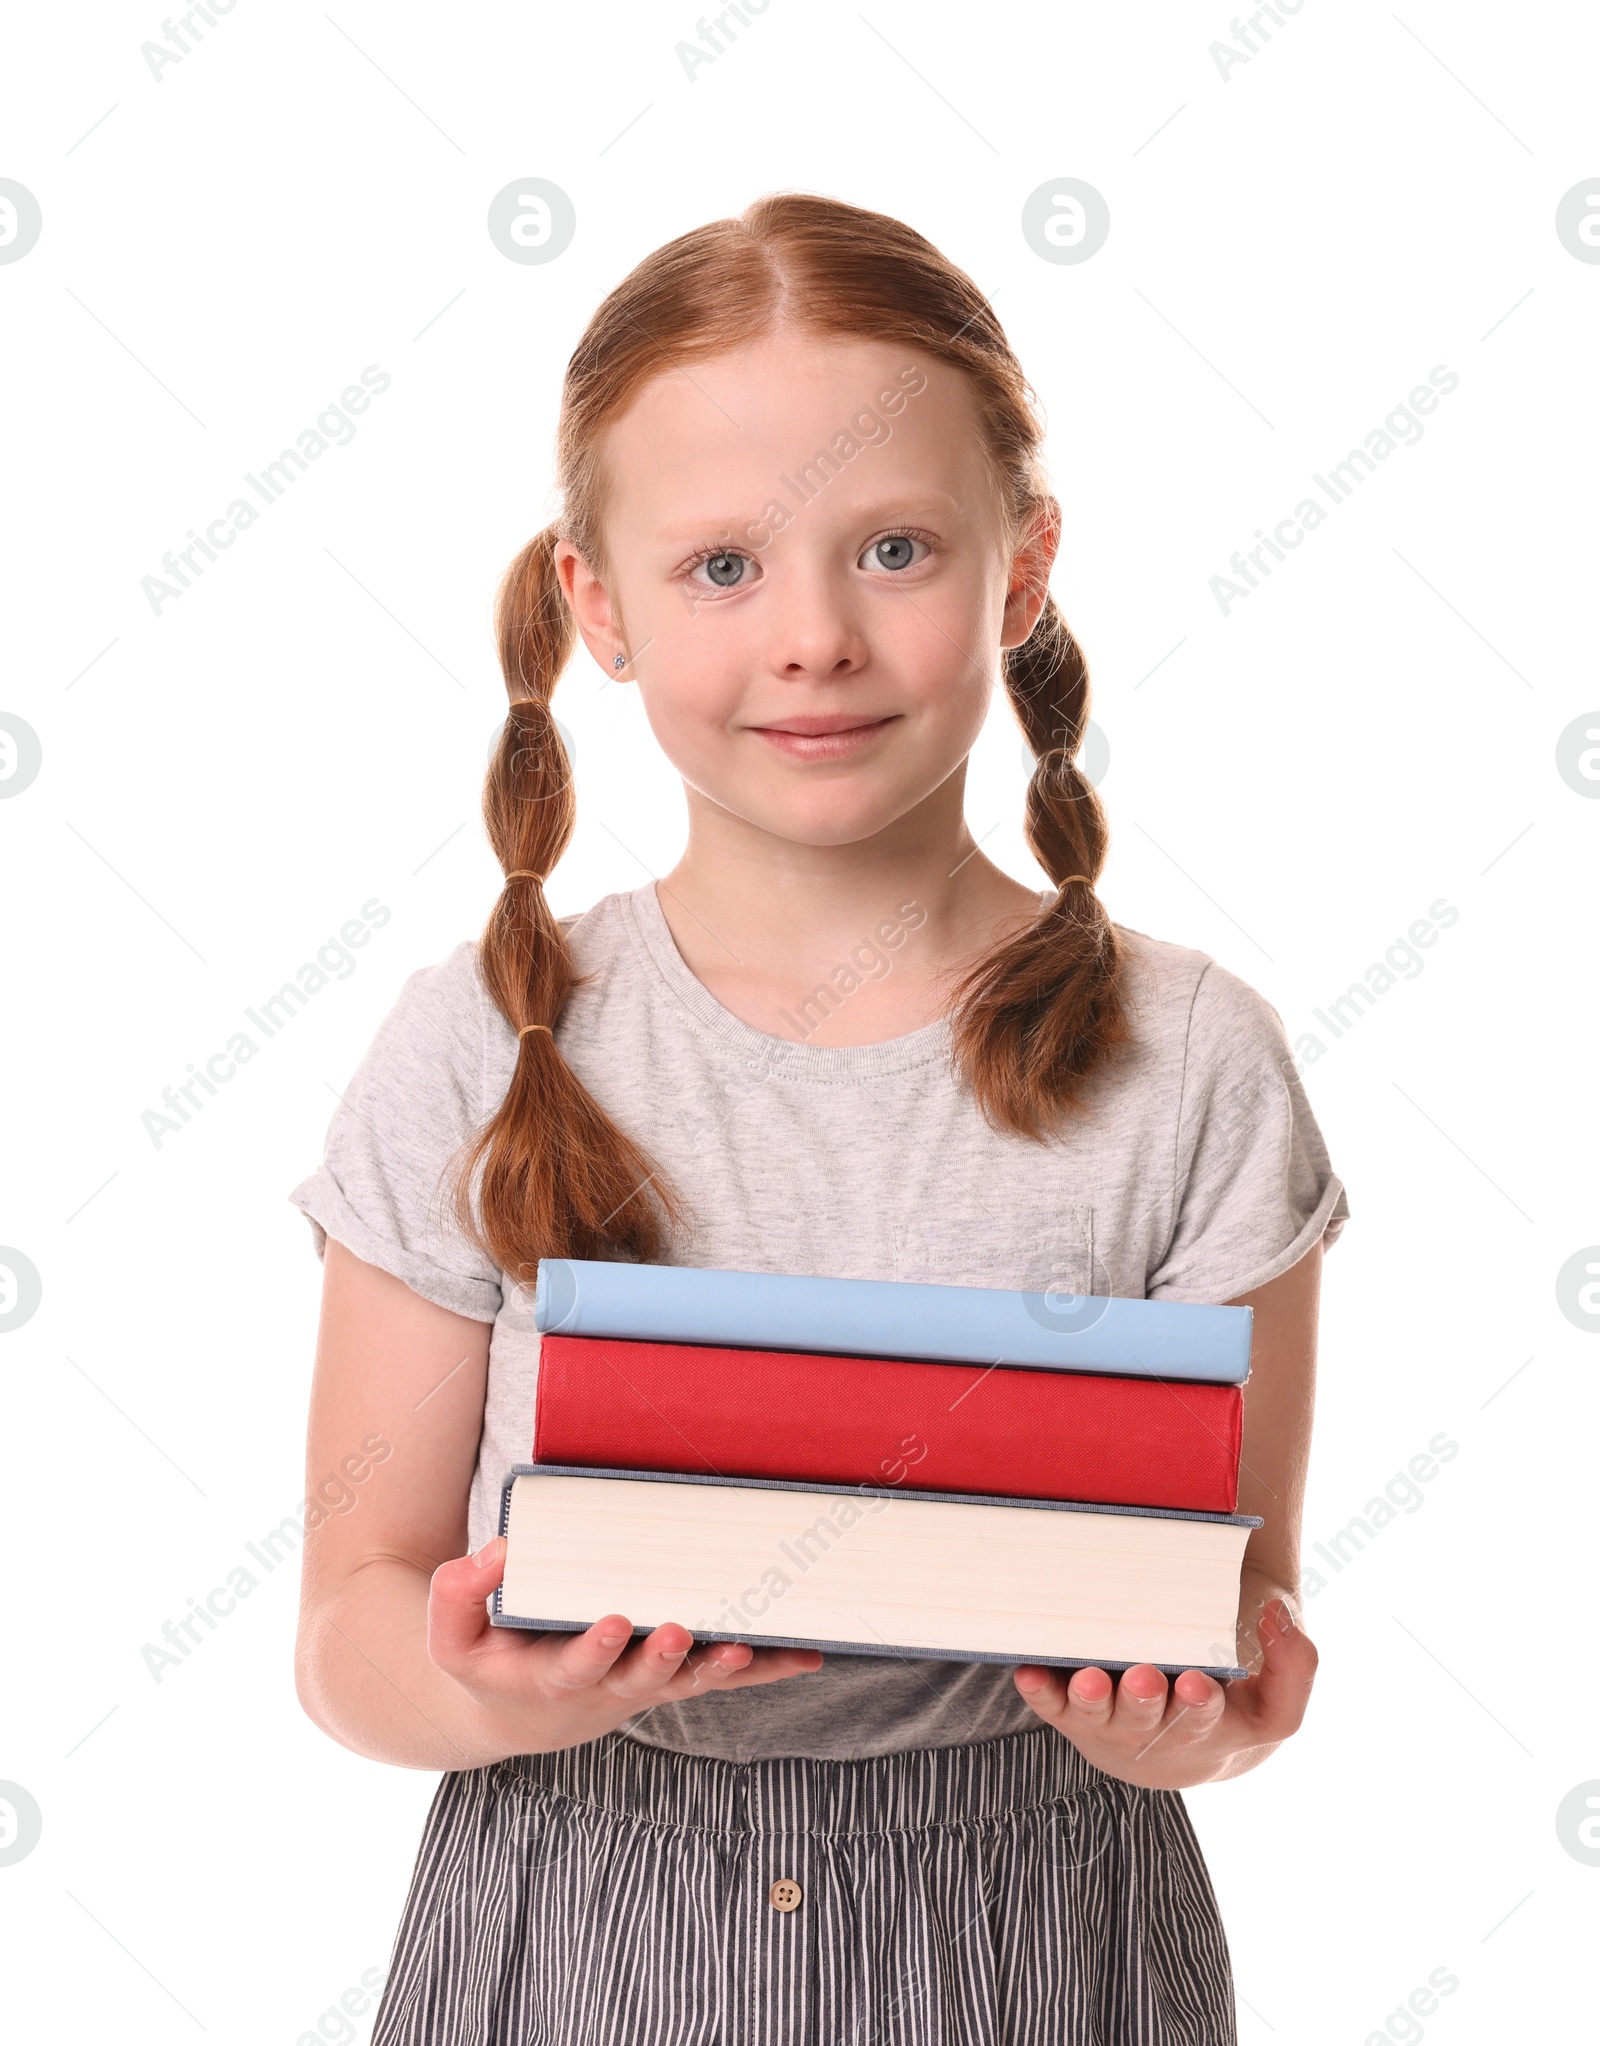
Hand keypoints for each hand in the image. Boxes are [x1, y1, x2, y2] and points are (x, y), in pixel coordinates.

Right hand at [428, 1536, 823, 1757]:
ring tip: (748, 1648)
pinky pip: (723, 1675)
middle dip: (662, 1657)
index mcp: (553, 1677)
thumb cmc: (489, 1660)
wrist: (521, 1711)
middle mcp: (608, 1688)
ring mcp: (647, 1686)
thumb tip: (499, 1551)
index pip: (576, 1665)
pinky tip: (809, 1657)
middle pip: (641, 1678)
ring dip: (721, 1667)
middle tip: (680, 1631)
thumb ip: (459, 1595)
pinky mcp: (675, 1677)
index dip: (595, 1648)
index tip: (611, 1621)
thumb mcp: (453, 1637)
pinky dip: (766, 1669)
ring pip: (690, 1681)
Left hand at [1012, 1598, 1317, 1789]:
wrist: (1175, 1753)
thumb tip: (1279, 1616)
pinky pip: (1050, 1706)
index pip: (1204, 1720)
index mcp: (1204, 1726)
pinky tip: (1027, 1671)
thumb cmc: (1231, 1710)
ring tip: (1089, 1680)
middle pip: (1144, 1720)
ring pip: (1095, 1716)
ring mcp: (1108, 1724)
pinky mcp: (1071, 1714)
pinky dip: (1039, 1691)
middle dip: (1142, 1700)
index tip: (1198, 1682)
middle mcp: (1152, 1730)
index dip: (1199, 1705)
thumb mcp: (1275, 1700)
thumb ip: (1295, 1664)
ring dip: (1089, 1699)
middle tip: (1142, 1677)